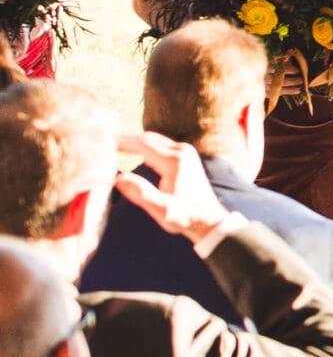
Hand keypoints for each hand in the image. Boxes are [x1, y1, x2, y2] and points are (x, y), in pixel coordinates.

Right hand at [109, 133, 234, 242]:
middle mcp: (182, 151)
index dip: (121, 141)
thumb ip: (140, 193)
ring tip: (110, 143)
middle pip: (147, 138)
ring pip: (152, 139)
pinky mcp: (185, 156)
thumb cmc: (185, 216)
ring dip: (132, 140)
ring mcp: (185, 152)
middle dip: (124, 138)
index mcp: (174, 161)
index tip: (101, 141)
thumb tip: (117, 179)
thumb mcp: (161, 209)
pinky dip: (142, 145)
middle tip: (100, 140)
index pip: (142, 143)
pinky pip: (158, 144)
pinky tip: (128, 150)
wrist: (208, 219)